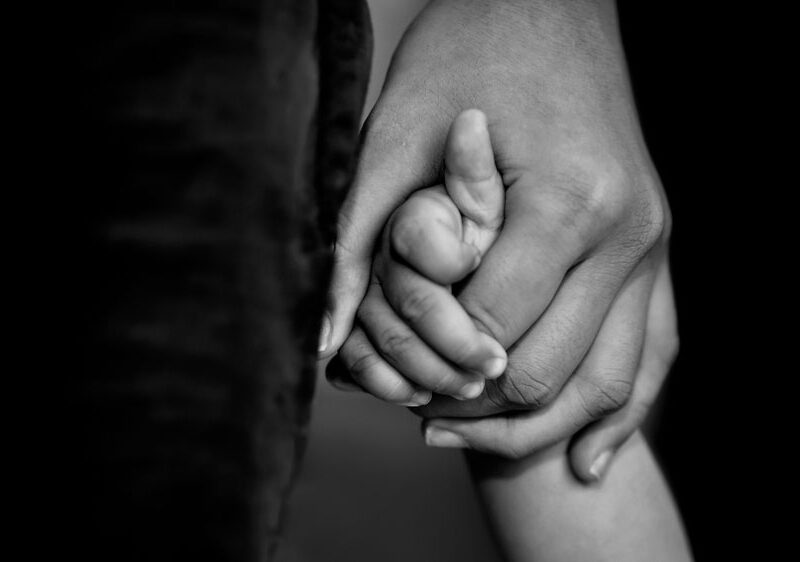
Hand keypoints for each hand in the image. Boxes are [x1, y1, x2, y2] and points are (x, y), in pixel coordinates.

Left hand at [322, 0, 677, 480]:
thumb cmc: (469, 51)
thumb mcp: (397, 136)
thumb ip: (358, 243)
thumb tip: (324, 338)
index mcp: (566, 203)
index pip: (493, 335)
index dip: (435, 368)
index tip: (392, 379)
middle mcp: (626, 232)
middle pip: (548, 371)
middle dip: (477, 405)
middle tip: (420, 411)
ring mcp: (653, 243)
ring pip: (607, 381)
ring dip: (537, 425)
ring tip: (470, 433)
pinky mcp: (657, 248)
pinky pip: (653, 356)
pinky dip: (618, 414)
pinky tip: (586, 459)